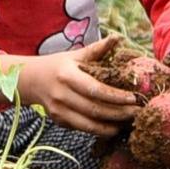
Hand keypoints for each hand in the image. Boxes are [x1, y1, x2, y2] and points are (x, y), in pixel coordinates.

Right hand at [9, 48, 137, 136]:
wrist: (31, 81)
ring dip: (112, 125)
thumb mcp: (75, 55)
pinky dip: (101, 130)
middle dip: (119, 113)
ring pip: (90, 124)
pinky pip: (84, 129)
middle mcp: (62, 95)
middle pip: (95, 109)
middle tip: (138, 112)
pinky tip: (115, 126)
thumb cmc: (58, 66)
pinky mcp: (60, 122)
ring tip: (129, 122)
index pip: (95, 89)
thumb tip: (117, 37)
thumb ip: (97, 49)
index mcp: (67, 75)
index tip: (133, 98)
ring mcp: (59, 111)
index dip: (116, 96)